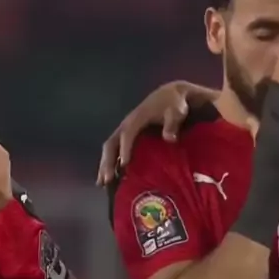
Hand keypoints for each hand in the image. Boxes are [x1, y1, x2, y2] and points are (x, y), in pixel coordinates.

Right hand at [96, 81, 217, 184]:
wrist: (171, 95)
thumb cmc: (174, 104)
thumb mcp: (176, 111)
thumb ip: (172, 124)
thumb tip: (169, 138)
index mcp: (137, 118)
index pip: (128, 134)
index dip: (125, 149)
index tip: (124, 165)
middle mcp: (126, 124)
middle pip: (112, 143)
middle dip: (108, 161)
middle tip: (106, 180)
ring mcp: (125, 130)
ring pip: (110, 148)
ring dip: (105, 164)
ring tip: (102, 183)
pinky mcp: (127, 135)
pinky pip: (114, 149)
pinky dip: (110, 163)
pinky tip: (108, 179)